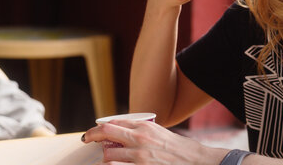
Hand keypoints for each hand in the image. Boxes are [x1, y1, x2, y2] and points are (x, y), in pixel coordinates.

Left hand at [82, 119, 226, 164]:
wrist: (194, 161)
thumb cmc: (178, 148)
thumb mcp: (158, 133)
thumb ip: (140, 131)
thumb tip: (121, 133)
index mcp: (144, 127)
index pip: (113, 122)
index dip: (98, 128)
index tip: (91, 133)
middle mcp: (140, 139)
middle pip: (106, 134)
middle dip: (92, 136)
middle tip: (87, 140)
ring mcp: (139, 157)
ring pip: (108, 156)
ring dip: (105, 158)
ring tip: (107, 159)